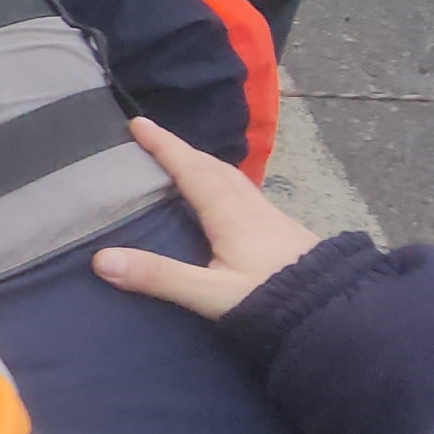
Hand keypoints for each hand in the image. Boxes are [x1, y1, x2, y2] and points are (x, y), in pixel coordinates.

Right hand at [89, 117, 321, 320]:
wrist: (332, 309)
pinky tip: (223, 198)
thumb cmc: (270, 299)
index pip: (190, 169)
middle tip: (154, 139)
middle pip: (212, 167)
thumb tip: (101, 259)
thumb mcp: (209, 294)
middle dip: (181, 149)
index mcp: (229, 214)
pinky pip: (244, 192)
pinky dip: (222, 182)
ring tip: (183, 162)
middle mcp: (250, 207)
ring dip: (204, 164)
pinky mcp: (282, 230)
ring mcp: (270, 217)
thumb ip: (157, 276)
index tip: (138, 123)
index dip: (164, 146)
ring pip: (231, 178)